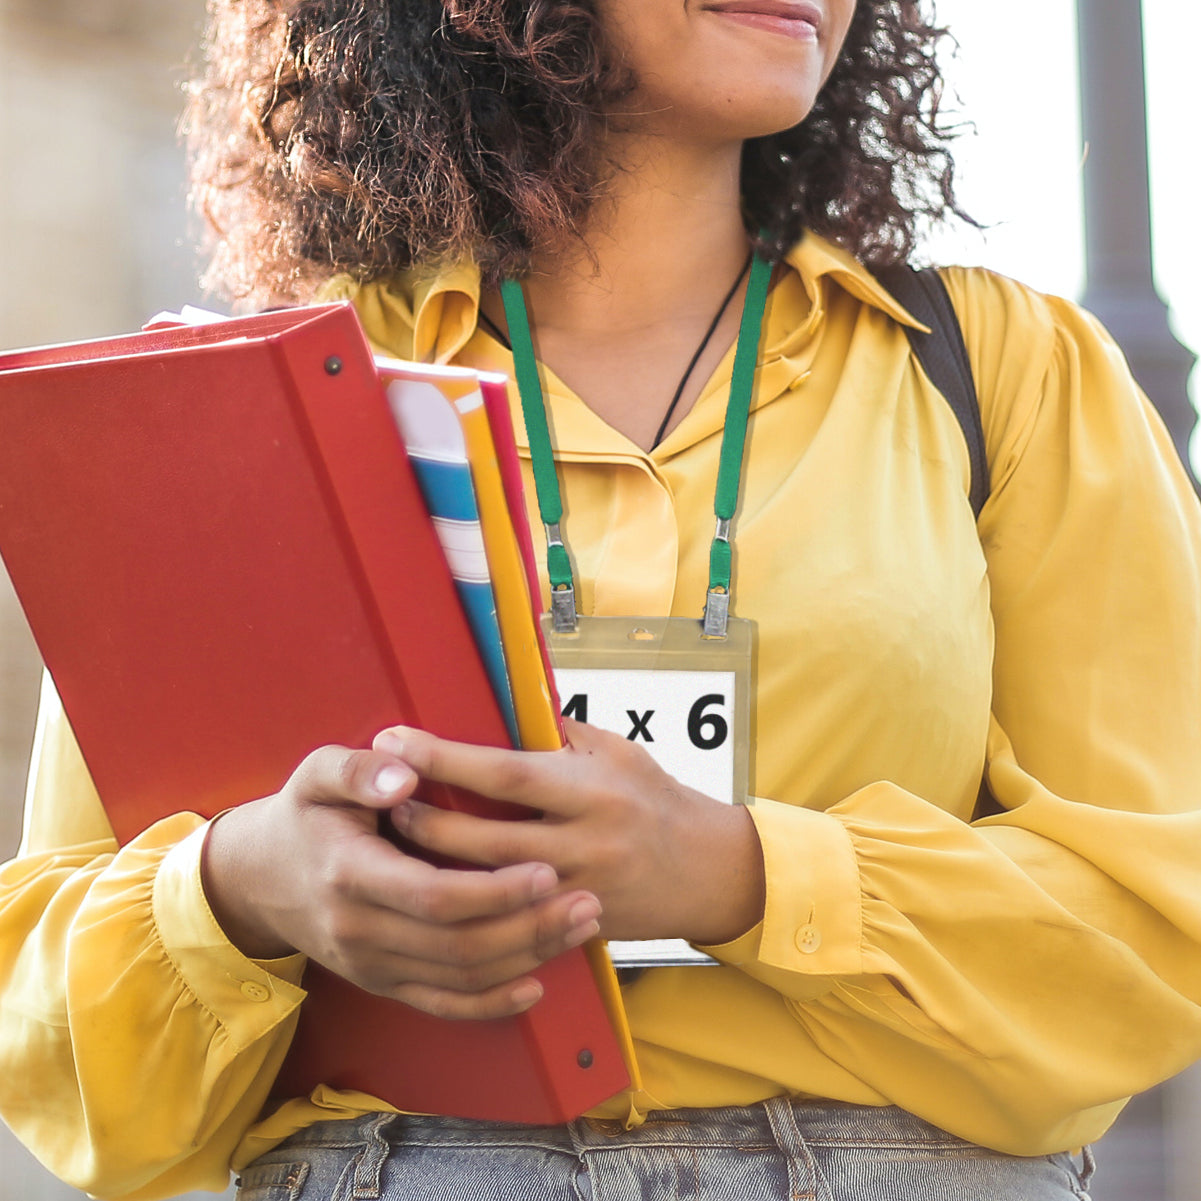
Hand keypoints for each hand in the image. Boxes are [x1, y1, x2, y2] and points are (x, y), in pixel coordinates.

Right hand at [200, 743, 602, 1019]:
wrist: (260, 877)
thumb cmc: (305, 815)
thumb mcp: (317, 774)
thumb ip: (358, 769)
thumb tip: (405, 772)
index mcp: (350, 873)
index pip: (434, 896)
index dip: (494, 892)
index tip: (546, 871)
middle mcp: (360, 930)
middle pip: (458, 945)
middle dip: (529, 928)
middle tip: (587, 902)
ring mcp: (371, 964)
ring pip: (460, 977)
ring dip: (527, 957)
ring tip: (580, 927)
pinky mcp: (382, 982)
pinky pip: (442, 1005)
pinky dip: (491, 1003)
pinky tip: (535, 984)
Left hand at [376, 719, 765, 945]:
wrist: (704, 870)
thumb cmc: (655, 797)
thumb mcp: (616, 750)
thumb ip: (557, 730)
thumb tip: (498, 700)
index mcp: (592, 789)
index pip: (506, 773)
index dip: (445, 759)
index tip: (397, 741)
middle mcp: (585, 843)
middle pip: (486, 840)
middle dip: (426, 821)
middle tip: (383, 801)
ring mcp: (578, 893)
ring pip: (490, 889)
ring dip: (437, 866)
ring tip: (397, 841)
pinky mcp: (574, 928)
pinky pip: (511, 923)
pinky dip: (469, 906)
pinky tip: (435, 892)